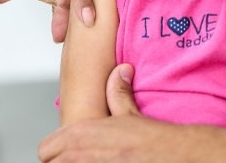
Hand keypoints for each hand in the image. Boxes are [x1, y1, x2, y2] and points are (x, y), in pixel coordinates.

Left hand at [38, 64, 225, 161]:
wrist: (180, 157)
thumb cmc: (154, 140)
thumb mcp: (131, 113)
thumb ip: (117, 92)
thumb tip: (120, 71)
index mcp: (82, 135)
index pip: (46, 149)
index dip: (55, 150)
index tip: (64, 152)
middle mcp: (82, 155)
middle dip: (62, 161)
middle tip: (79, 157)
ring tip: (93, 159)